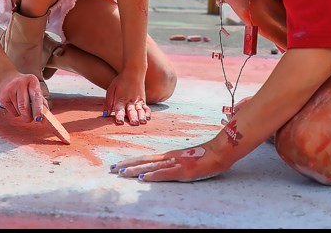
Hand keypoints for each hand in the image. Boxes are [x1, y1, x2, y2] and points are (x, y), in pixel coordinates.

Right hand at [0, 71, 47, 123]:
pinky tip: (14, 104)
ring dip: (22, 114)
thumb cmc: (24, 86)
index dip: (38, 108)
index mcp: (32, 80)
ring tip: (21, 106)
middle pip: (24, 106)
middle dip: (28, 116)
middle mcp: (20, 83)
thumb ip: (41, 100)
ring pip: (18, 110)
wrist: (5, 78)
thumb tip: (46, 113)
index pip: (36, 96)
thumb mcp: (34, 88)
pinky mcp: (2, 97)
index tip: (39, 118)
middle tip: (30, 119)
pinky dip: (15, 113)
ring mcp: (10, 90)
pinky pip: (12, 112)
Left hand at [103, 70, 149, 124]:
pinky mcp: (143, 100)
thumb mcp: (111, 89)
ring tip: (142, 122)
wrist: (134, 71)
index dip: (119, 115)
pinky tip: (148, 119)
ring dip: (141, 116)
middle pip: (131, 110)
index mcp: (121, 98)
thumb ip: (108, 102)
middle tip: (134, 123)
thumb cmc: (121, 80)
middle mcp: (130, 100)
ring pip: (140, 110)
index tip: (119, 122)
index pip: (119, 109)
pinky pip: (146, 107)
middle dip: (132, 117)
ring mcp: (137, 100)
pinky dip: (147, 113)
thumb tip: (105, 114)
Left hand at [111, 144, 225, 182]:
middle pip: (144, 161)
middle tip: (112, 169)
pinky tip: (144, 178)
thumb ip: (173, 163)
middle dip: (127, 165)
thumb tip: (160, 169)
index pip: (145, 158)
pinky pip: (165, 174)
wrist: (218, 152)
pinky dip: (153, 176)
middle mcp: (169, 158)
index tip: (118, 164)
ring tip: (121, 173)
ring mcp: (175, 164)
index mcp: (168, 156)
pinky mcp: (183, 171)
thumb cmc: (203, 156)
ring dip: (135, 170)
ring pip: (151, 167)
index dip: (131, 161)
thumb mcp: (185, 160)